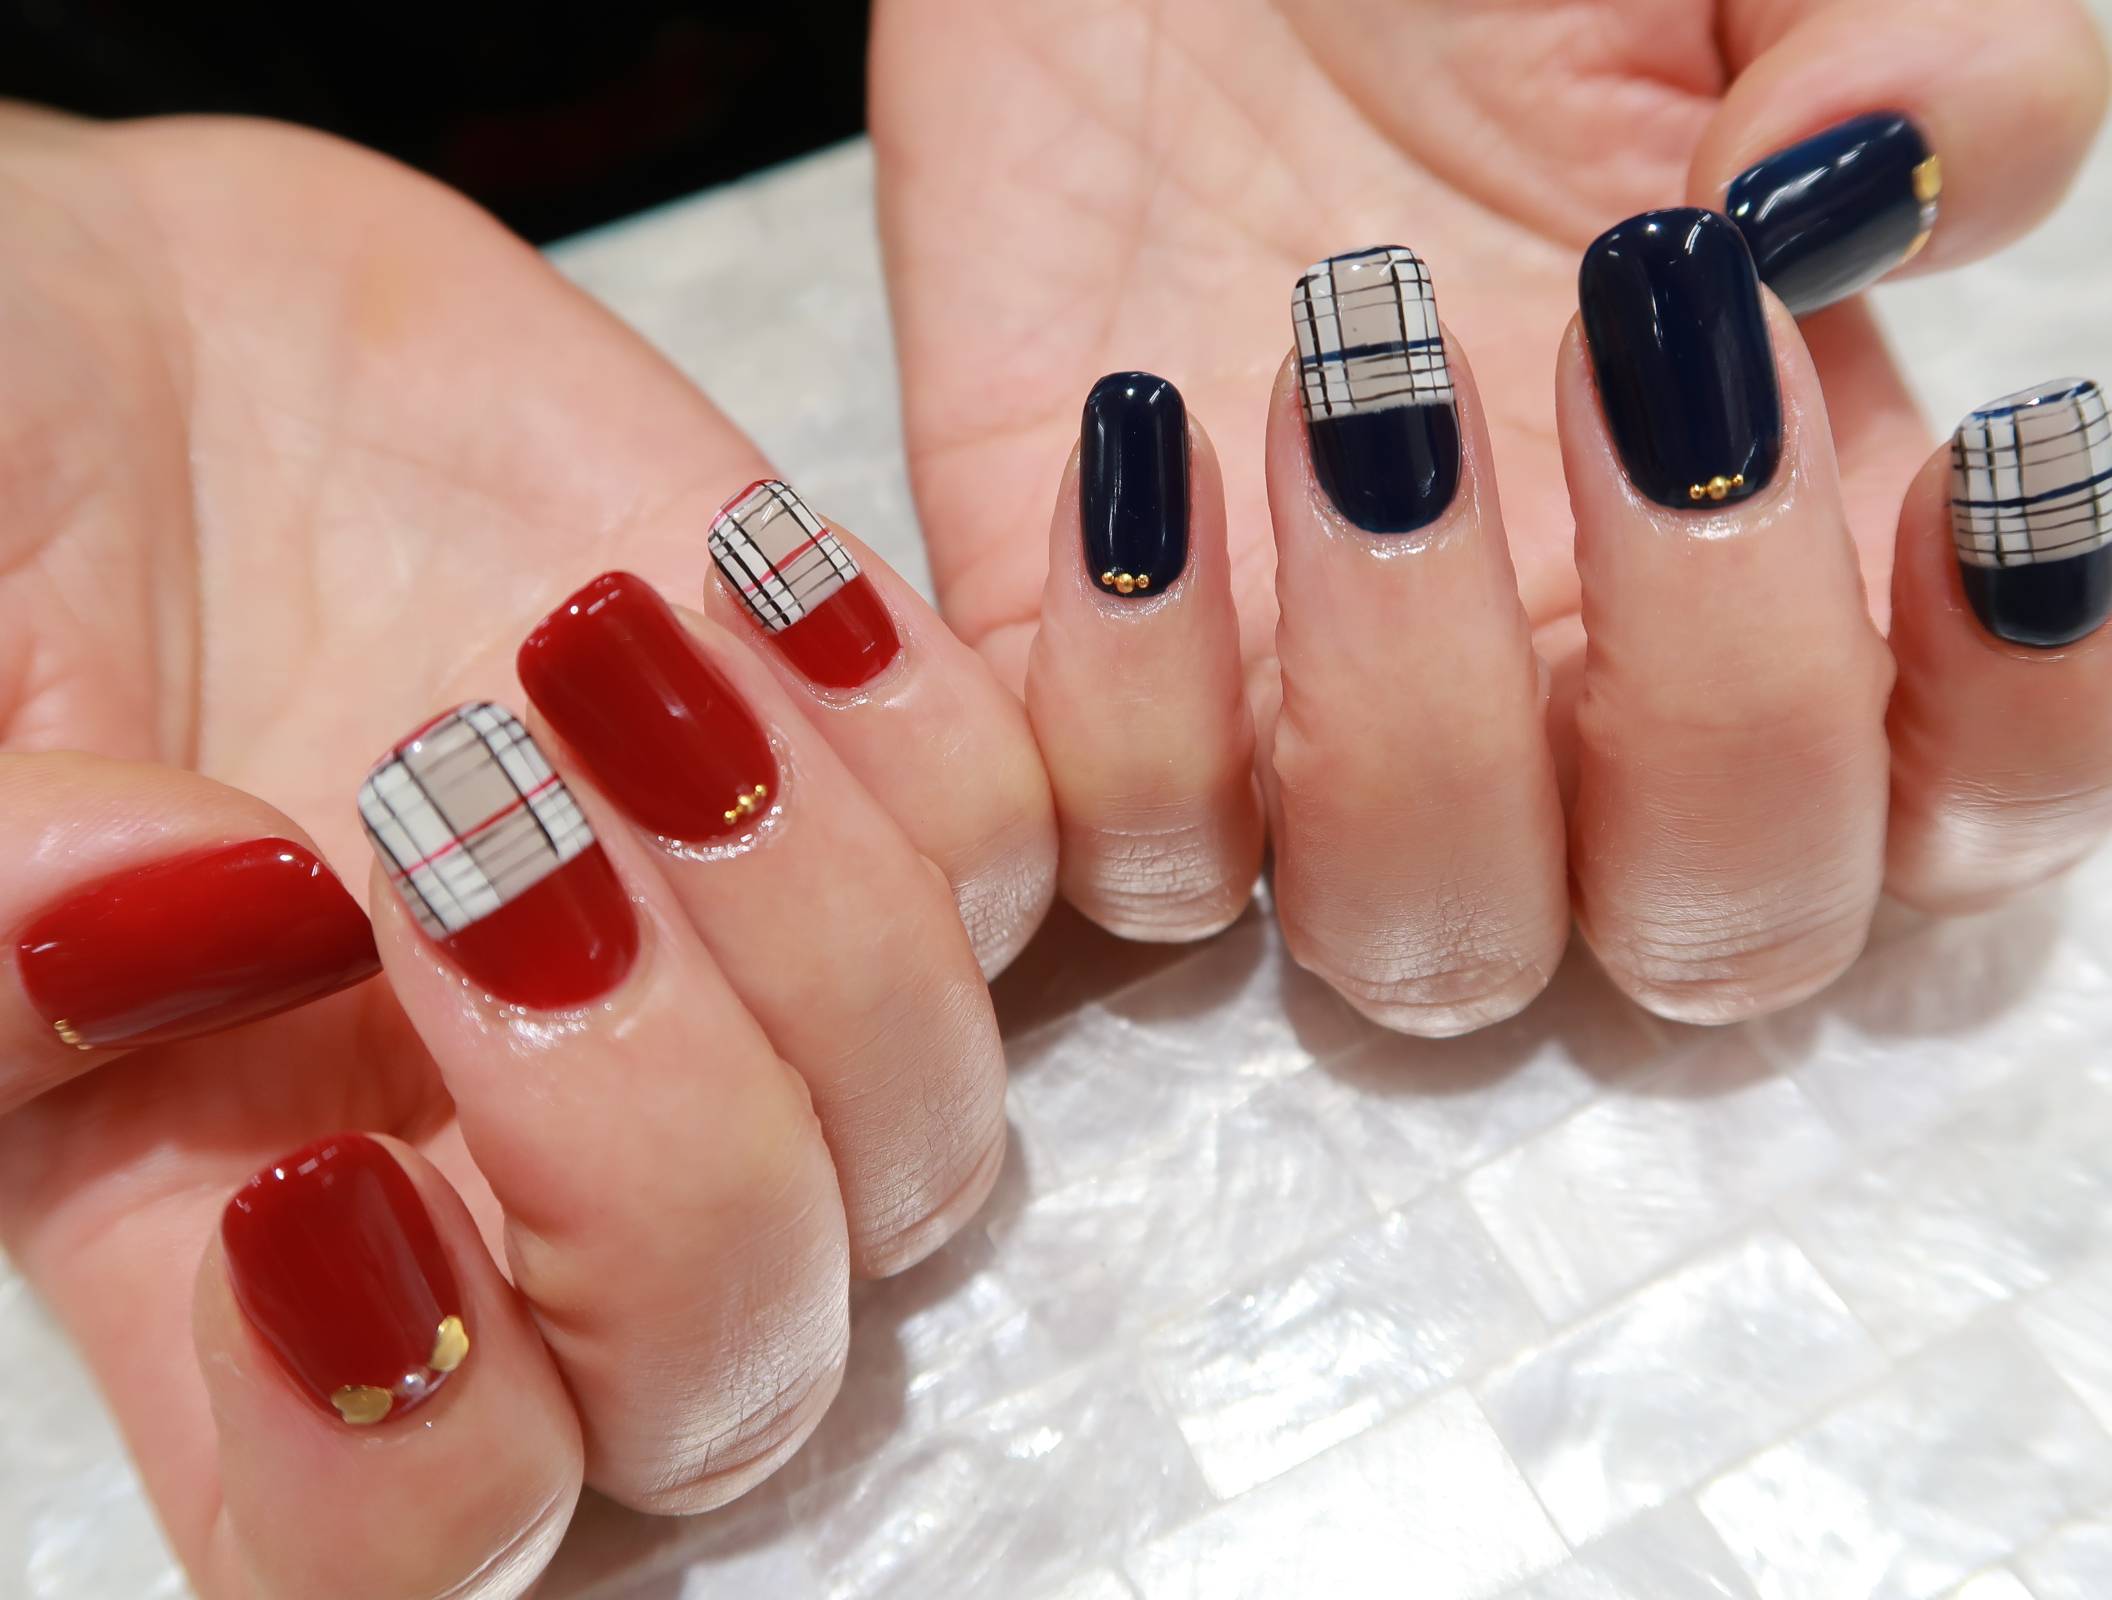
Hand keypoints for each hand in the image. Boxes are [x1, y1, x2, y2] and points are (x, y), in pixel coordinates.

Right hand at [0, 108, 1053, 1597]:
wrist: (145, 319)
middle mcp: (513, 1145)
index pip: (424, 1545)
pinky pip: (1032, 847)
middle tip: (465, 834)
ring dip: (796, 898)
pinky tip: (724, 569)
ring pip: (934, 1126)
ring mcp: (724, 965)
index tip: (319, 1175)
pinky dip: (910, 718)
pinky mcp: (855, 771)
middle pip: (733, 1367)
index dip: (415, 1466)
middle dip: (649, 1132)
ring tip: (586, 650)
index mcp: (230, 1216)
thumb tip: (212, 928)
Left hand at [872, 0, 2111, 1027]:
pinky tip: (1135, 430)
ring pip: (1424, 941)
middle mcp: (1570, 687)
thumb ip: (1930, 28)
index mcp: (1775, 541)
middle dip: (1713, 693)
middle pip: (1719, 934)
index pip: (1966, 799)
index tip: (1982, 468)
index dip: (2024, 718)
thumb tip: (1875, 192)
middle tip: (1637, 358)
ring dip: (1409, 701)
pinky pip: (1130, 852)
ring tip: (1350, 371)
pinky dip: (1130, 695)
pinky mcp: (1099, 685)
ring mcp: (1325, 715)